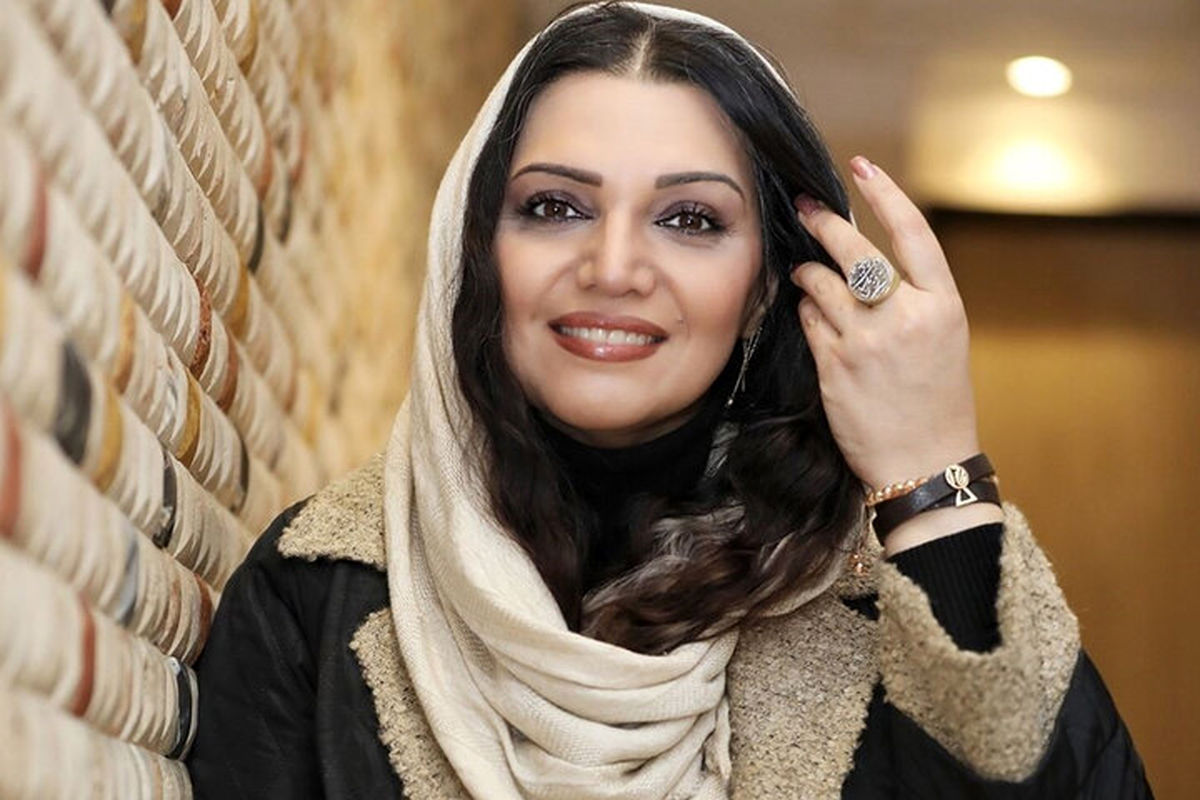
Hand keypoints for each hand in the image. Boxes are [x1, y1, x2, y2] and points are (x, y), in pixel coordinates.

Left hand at [790, 157, 980, 492]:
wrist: (926, 464)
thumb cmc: (936, 401)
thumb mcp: (943, 339)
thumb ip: (912, 298)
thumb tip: (867, 259)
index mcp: (941, 306)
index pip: (912, 233)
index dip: (885, 194)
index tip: (861, 166)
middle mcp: (905, 318)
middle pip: (855, 252)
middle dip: (823, 222)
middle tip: (804, 207)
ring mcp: (866, 343)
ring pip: (822, 284)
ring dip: (807, 272)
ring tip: (802, 271)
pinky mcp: (834, 367)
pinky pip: (808, 320)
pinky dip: (804, 308)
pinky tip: (807, 310)